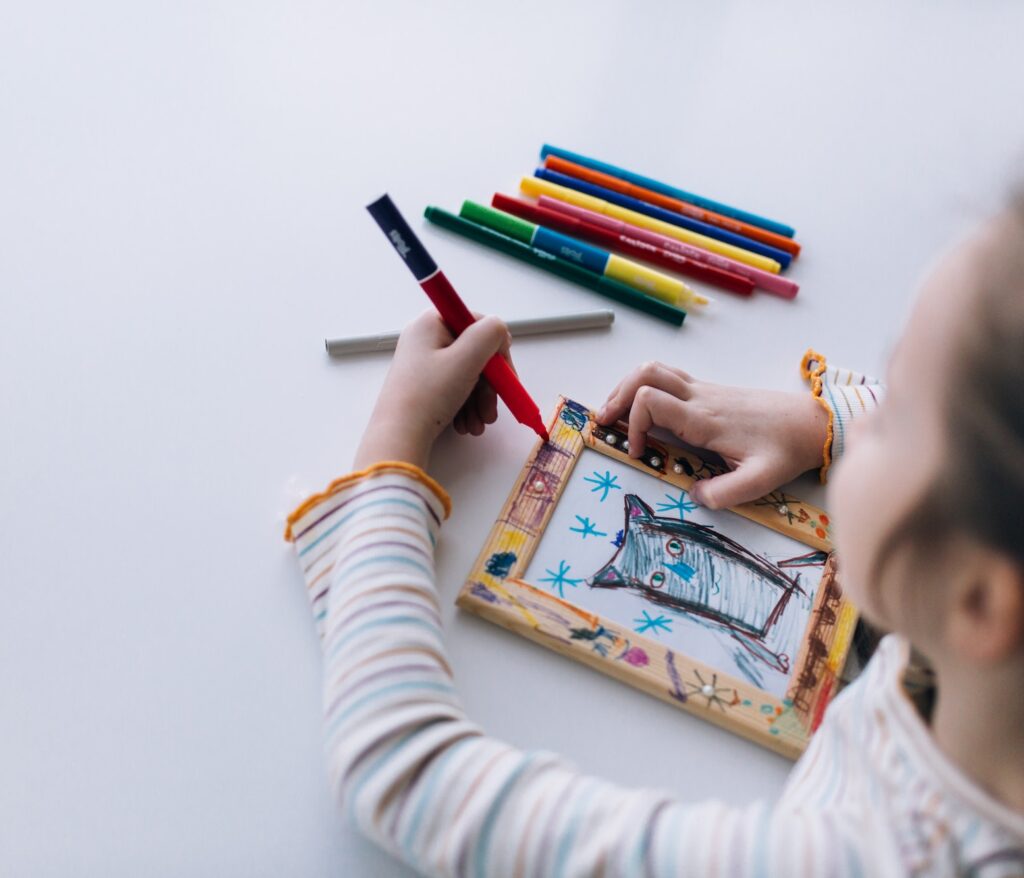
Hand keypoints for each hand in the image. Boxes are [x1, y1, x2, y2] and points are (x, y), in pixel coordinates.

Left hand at [353, 311, 513, 469]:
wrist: (397, 435)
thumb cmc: (427, 396)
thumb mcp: (466, 359)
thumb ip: (490, 334)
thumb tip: (499, 330)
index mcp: (432, 322)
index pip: (478, 325)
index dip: (496, 351)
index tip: (504, 377)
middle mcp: (426, 338)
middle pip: (474, 353)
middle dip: (488, 386)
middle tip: (491, 410)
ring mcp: (423, 361)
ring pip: (466, 374)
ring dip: (479, 401)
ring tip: (479, 425)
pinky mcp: (422, 382)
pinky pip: (454, 387)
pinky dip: (465, 405)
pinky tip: (466, 424)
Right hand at [596, 361, 827, 508]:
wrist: (812, 422)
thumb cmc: (786, 448)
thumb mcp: (761, 479)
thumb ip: (726, 492)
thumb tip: (694, 495)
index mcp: (705, 419)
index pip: (650, 401)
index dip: (634, 425)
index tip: (640, 452)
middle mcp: (700, 397)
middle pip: (644, 374)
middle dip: (617, 396)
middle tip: (606, 422)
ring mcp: (704, 390)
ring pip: (653, 369)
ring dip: (628, 387)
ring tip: (616, 413)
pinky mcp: (709, 391)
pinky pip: (667, 377)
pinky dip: (645, 387)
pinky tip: (643, 409)